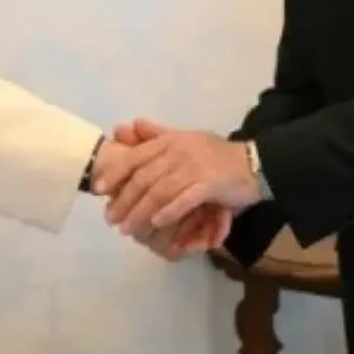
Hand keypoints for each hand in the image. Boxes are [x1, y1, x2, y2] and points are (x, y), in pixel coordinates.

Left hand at [107, 120, 231, 259]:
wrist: (255, 163)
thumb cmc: (216, 156)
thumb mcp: (185, 140)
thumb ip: (157, 135)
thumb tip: (128, 125)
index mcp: (170, 141)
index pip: (136, 157)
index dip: (115, 173)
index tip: (98, 190)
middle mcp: (179, 151)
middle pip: (144, 178)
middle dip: (124, 200)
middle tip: (111, 219)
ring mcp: (194, 166)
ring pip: (160, 191)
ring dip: (140, 211)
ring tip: (127, 228)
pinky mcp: (210, 183)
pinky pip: (184, 198)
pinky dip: (168, 211)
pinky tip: (156, 223)